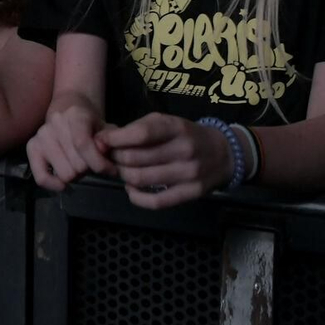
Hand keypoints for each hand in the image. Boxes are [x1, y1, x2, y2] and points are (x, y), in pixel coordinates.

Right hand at [27, 97, 113, 191]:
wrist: (70, 109)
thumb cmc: (91, 124)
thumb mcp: (106, 129)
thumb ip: (108, 141)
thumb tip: (102, 151)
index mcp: (75, 114)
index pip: (82, 143)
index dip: (99, 163)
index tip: (110, 171)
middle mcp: (55, 123)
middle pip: (76, 164)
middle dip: (89, 169)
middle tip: (91, 163)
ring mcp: (41, 134)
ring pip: (64, 174)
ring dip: (75, 176)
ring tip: (78, 166)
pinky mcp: (32, 146)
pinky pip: (41, 177)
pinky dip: (54, 184)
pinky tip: (63, 184)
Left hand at [97, 113, 233, 208]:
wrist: (224, 153)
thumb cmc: (186, 135)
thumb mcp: (167, 122)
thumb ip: (137, 129)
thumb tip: (103, 141)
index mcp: (176, 128)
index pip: (140, 134)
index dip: (115, 139)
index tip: (101, 142)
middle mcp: (184, 150)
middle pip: (135, 158)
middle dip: (115, 159)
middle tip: (112, 158)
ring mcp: (189, 173)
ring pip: (141, 179)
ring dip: (123, 176)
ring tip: (122, 171)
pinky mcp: (191, 193)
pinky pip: (156, 202)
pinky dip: (137, 197)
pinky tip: (132, 190)